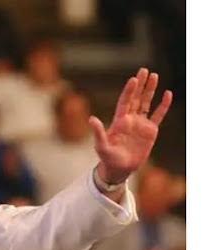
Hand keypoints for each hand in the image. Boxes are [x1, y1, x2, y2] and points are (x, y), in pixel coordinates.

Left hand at [89, 68, 172, 183]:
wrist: (120, 169)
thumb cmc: (108, 158)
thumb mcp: (101, 146)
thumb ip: (98, 132)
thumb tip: (91, 119)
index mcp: (119, 121)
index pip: (125, 102)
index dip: (129, 91)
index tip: (133, 79)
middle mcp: (130, 119)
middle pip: (136, 98)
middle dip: (140, 85)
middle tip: (144, 70)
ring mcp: (140, 124)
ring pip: (146, 103)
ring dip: (150, 90)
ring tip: (154, 76)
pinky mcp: (150, 131)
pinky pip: (158, 115)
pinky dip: (163, 105)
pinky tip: (167, 94)